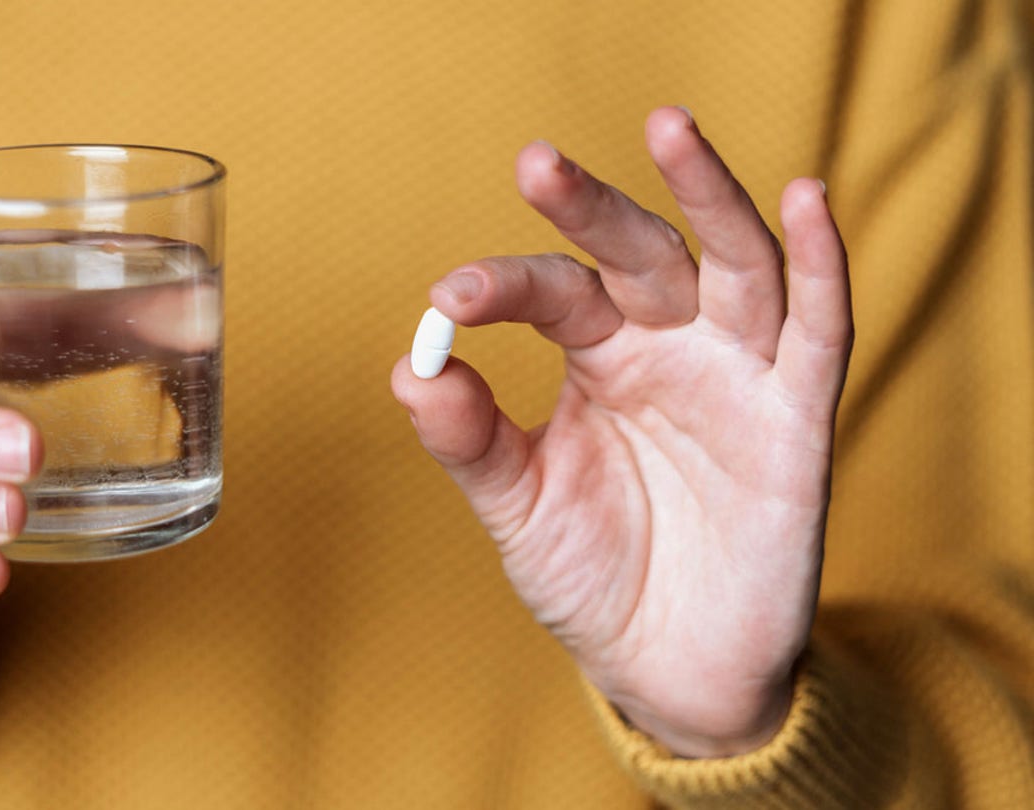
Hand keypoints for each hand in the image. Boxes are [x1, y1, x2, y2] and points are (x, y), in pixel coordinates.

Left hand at [391, 108, 851, 756]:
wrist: (668, 668)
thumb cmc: (592, 574)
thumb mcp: (520, 507)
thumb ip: (470, 440)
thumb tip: (411, 367)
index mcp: (601, 357)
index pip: (555, 291)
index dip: (502, 286)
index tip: (448, 301)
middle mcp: (670, 347)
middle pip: (639, 251)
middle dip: (592, 206)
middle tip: (536, 163)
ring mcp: (737, 375)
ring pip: (733, 263)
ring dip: (707, 195)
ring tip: (668, 128)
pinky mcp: (797, 420)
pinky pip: (819, 331)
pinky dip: (822, 265)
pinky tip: (804, 199)